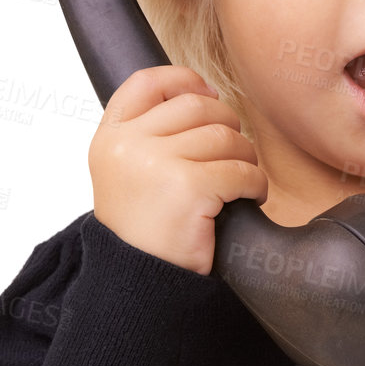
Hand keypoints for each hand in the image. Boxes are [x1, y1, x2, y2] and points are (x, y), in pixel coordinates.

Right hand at [88, 65, 267, 275]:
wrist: (140, 285)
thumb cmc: (143, 232)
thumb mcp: (127, 173)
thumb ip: (150, 134)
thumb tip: (204, 93)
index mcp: (110, 138)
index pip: (147, 82)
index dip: (184, 80)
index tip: (209, 96)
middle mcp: (128, 145)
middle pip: (197, 107)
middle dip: (226, 128)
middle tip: (232, 156)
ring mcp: (156, 163)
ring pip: (225, 137)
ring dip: (244, 158)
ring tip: (240, 182)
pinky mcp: (189, 187)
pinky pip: (241, 170)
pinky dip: (255, 184)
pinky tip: (250, 199)